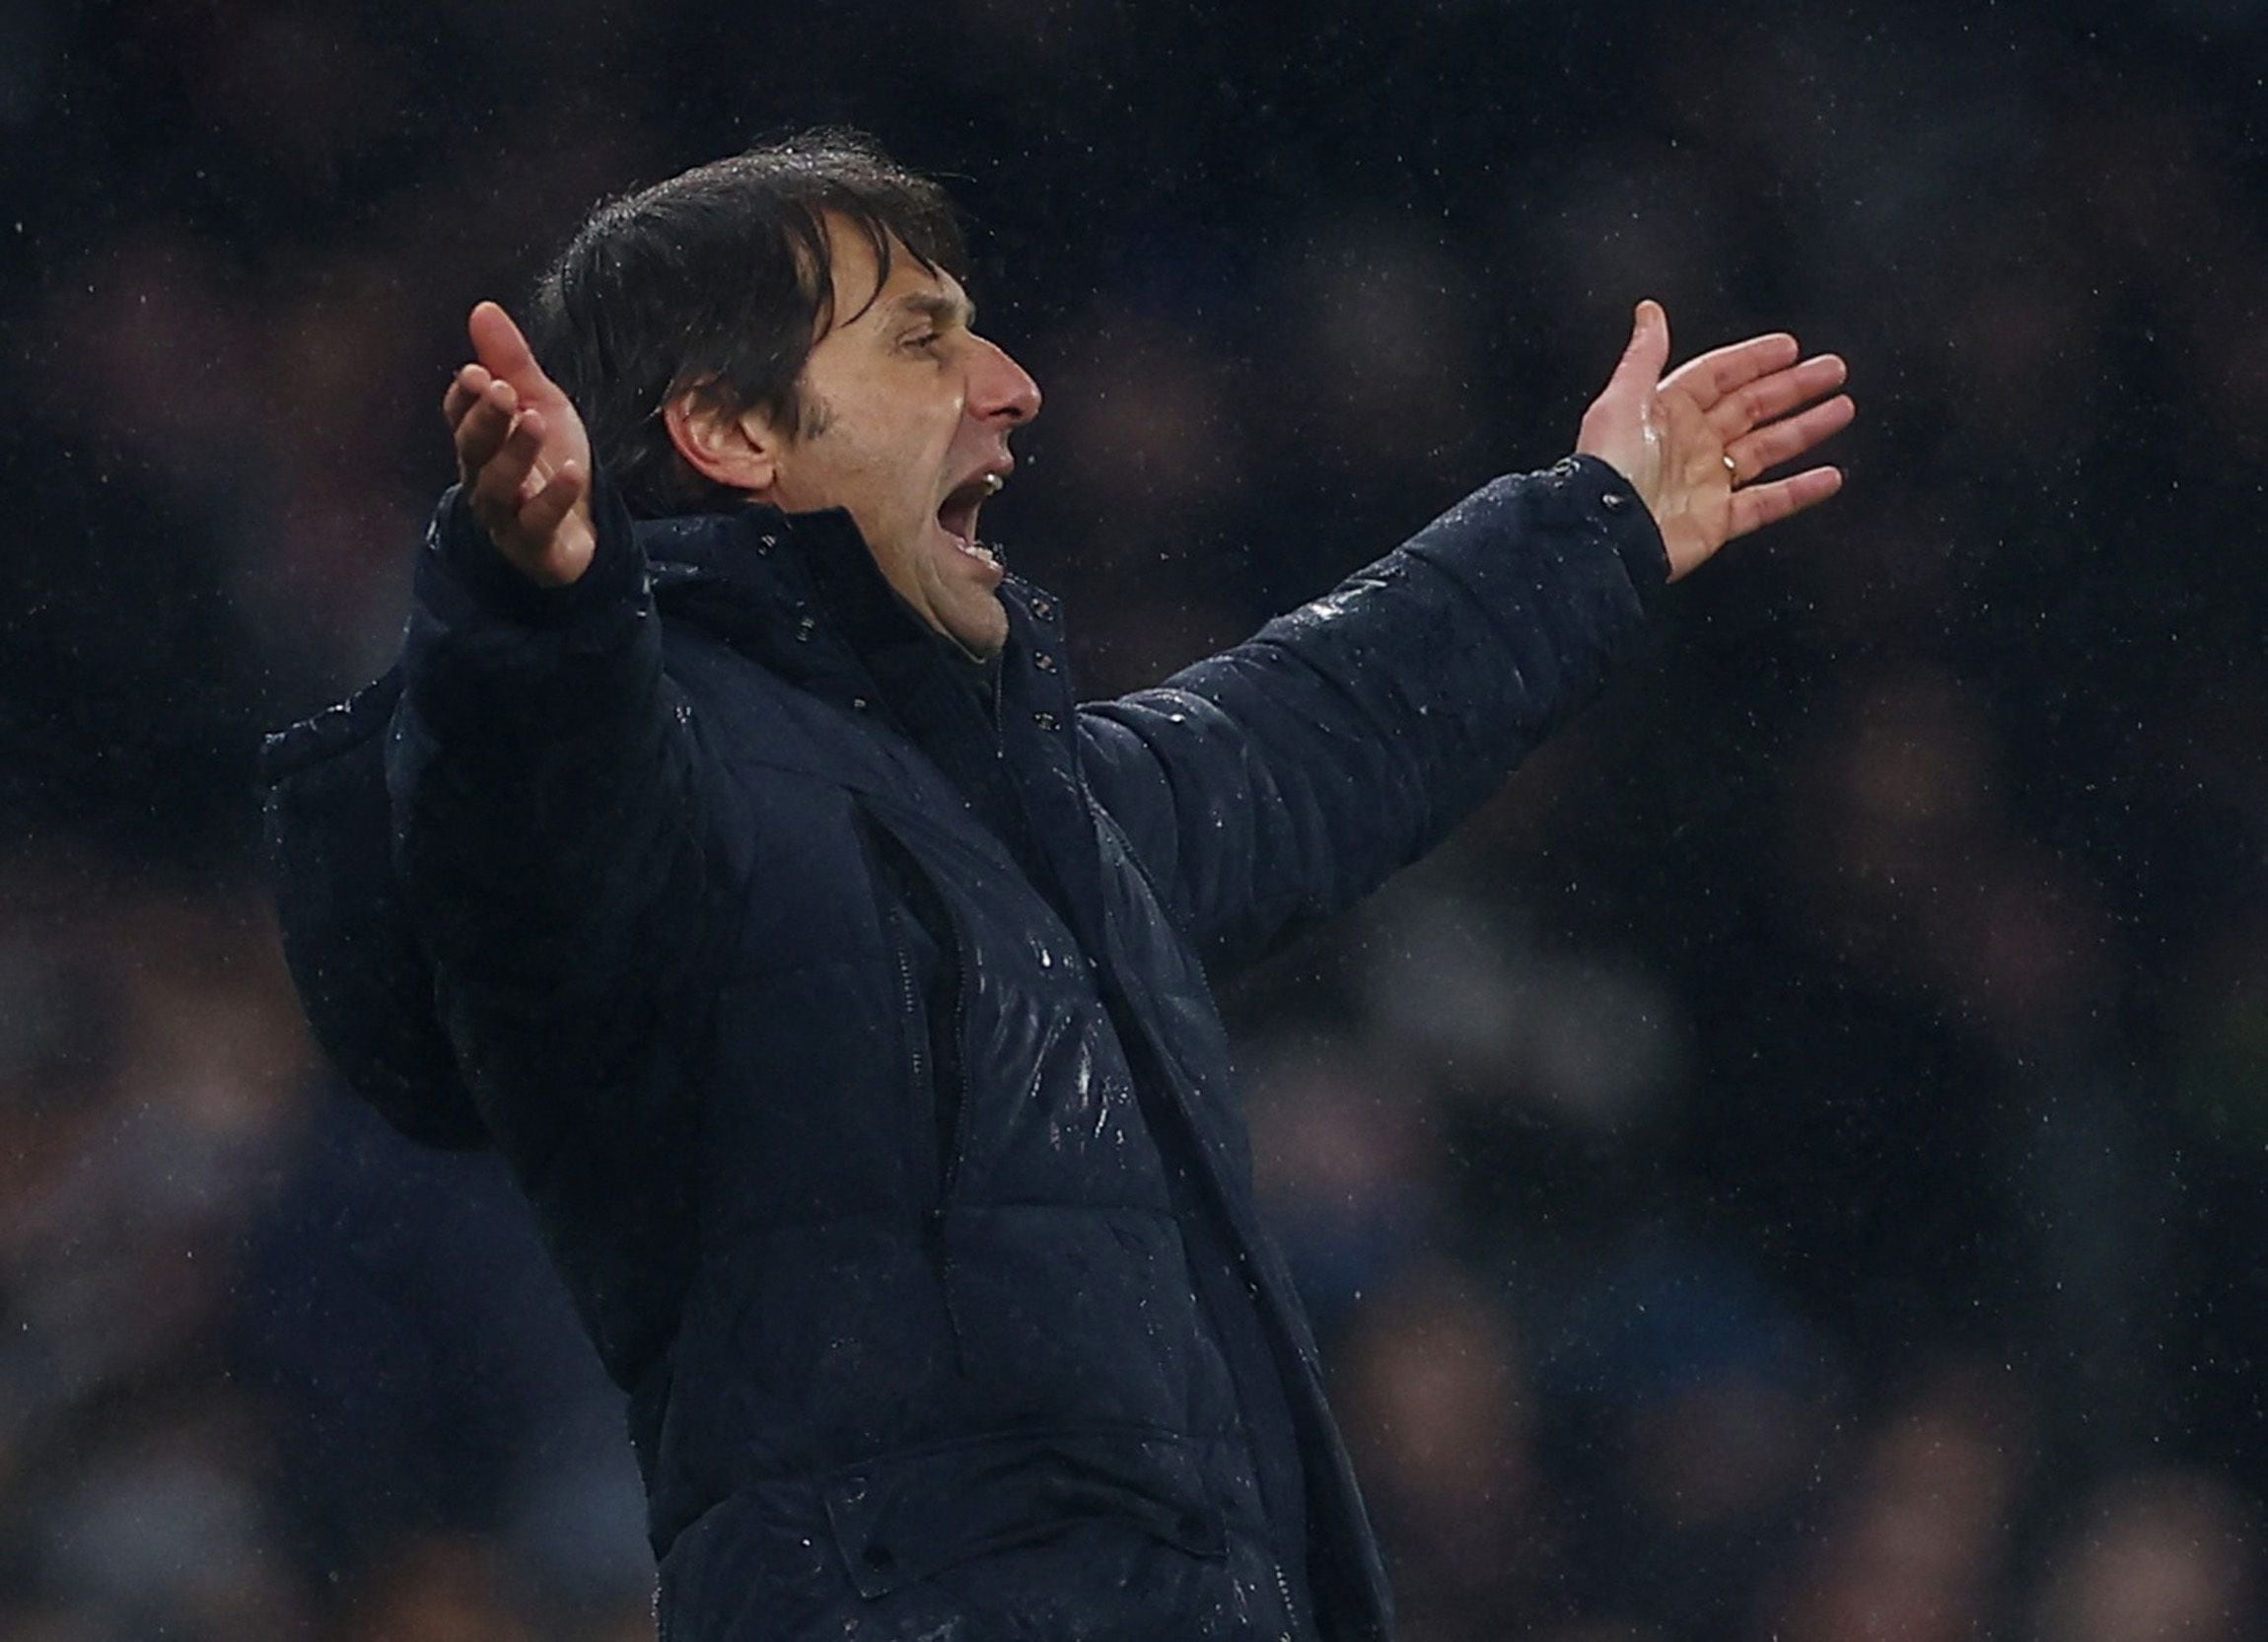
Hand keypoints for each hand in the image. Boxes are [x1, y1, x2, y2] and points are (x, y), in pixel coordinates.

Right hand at [440, 301, 595, 585]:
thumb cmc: (551, 463)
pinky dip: (552, 497)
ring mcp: (508, 513)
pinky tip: (568, 472)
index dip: (465, 398)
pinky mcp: (535, 543)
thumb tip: (483, 309)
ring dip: (515, 451)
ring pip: (500, 484)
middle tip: (501, 391)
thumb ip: (511, 362)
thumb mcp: (539, 404)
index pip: (460, 416)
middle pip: (474, 448)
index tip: (476, 374)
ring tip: (534, 422)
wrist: (582, 532)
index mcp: (481, 441)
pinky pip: (538, 521)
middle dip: (485, 418)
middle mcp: (484, 476)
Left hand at [1576, 300, 1851, 580]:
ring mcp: (1706, 482)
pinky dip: (1799, 491)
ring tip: (1842, 409)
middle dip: (1793, 388)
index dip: (1754, 359)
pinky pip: (1766, 503)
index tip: (1790, 347)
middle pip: (1752, 407)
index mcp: (1668, 411)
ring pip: (1767, 449)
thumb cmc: (1607, 467)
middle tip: (1832, 371)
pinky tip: (1829, 477)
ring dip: (1805, 429)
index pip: (1719, 376)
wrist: (1607, 533)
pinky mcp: (1717, 520)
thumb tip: (1649, 312)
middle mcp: (1690, 444)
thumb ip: (1644, 355)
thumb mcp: (1623, 399)